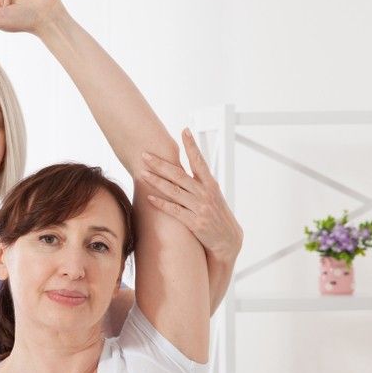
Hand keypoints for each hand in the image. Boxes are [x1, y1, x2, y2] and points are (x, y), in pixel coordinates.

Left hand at [142, 128, 242, 261]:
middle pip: (179, 175)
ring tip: (143, 173)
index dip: (192, 146)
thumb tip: (184, 170)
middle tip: (146, 155)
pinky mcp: (194, 223)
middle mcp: (205, 194)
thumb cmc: (217, 217)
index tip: (185, 131)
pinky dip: (161, 204)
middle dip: (160, 164)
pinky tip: (150, 198)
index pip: (200, 161)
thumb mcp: (213, 196)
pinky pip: (174, 211)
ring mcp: (200, 208)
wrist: (228, 241)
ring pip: (174, 191)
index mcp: (211, 185)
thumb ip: (200, 183)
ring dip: (156, 182)